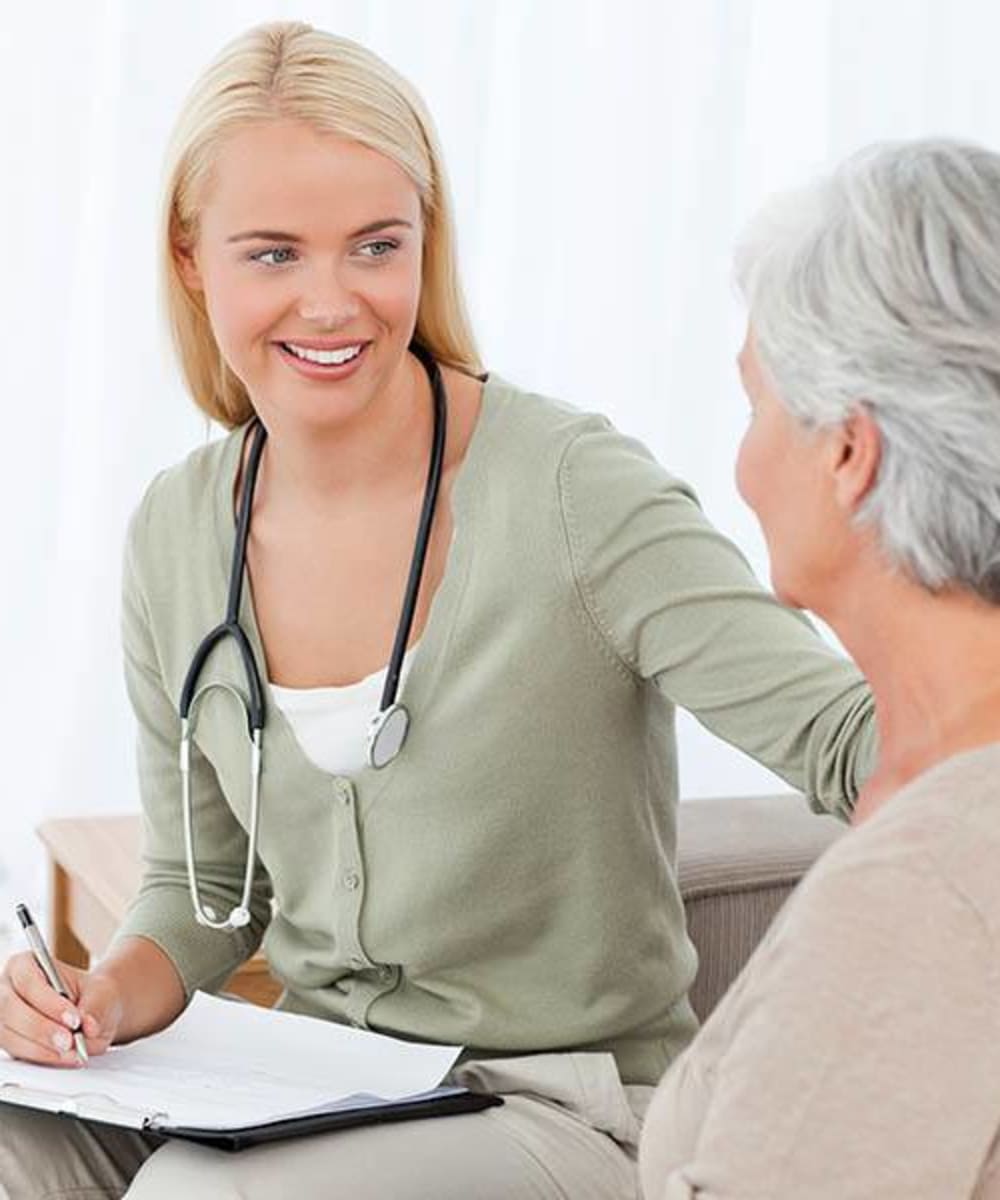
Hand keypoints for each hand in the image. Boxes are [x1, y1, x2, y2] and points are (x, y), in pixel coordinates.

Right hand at [0, 951, 123, 1066]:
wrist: (92, 1011)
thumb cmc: (91, 995)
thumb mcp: (101, 993)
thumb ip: (96, 1007)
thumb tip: (88, 1026)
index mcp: (24, 964)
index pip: (28, 981)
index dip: (49, 1002)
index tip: (74, 1018)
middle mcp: (6, 990)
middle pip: (10, 1010)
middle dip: (41, 1028)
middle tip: (69, 1041)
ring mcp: (3, 1019)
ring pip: (9, 1036)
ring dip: (41, 1048)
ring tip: (71, 1052)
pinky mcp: (7, 1042)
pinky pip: (16, 1053)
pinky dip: (41, 1058)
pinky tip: (62, 1057)